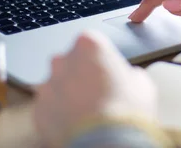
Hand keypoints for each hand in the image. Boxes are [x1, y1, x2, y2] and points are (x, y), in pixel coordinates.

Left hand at [32, 31, 157, 147]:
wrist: (106, 144)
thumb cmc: (126, 111)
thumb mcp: (142, 84)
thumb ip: (128, 73)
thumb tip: (128, 78)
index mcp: (88, 44)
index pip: (91, 43)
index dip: (101, 59)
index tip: (108, 72)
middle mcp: (63, 60)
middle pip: (70, 62)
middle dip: (81, 74)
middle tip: (98, 93)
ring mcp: (47, 85)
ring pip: (58, 86)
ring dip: (69, 95)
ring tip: (87, 113)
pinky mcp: (38, 109)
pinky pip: (49, 108)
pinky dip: (59, 115)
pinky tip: (76, 125)